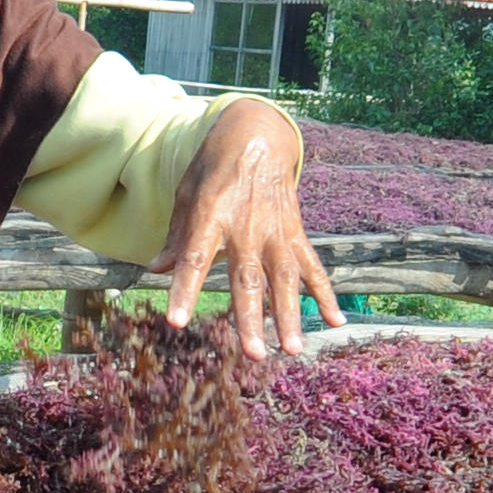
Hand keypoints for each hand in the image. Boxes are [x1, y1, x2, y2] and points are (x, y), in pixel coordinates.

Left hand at [150, 100, 341, 357]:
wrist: (256, 138)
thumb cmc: (214, 169)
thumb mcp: (187, 193)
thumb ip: (177, 235)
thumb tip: (156, 270)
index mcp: (212, 216)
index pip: (196, 259)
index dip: (185, 291)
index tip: (176, 322)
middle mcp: (248, 228)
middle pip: (248, 280)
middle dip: (251, 318)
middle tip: (254, 354)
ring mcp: (277, 232)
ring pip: (285, 280)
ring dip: (291, 316)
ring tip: (293, 350)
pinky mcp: (296, 234)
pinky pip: (313, 267)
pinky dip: (326, 294)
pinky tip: (336, 320)